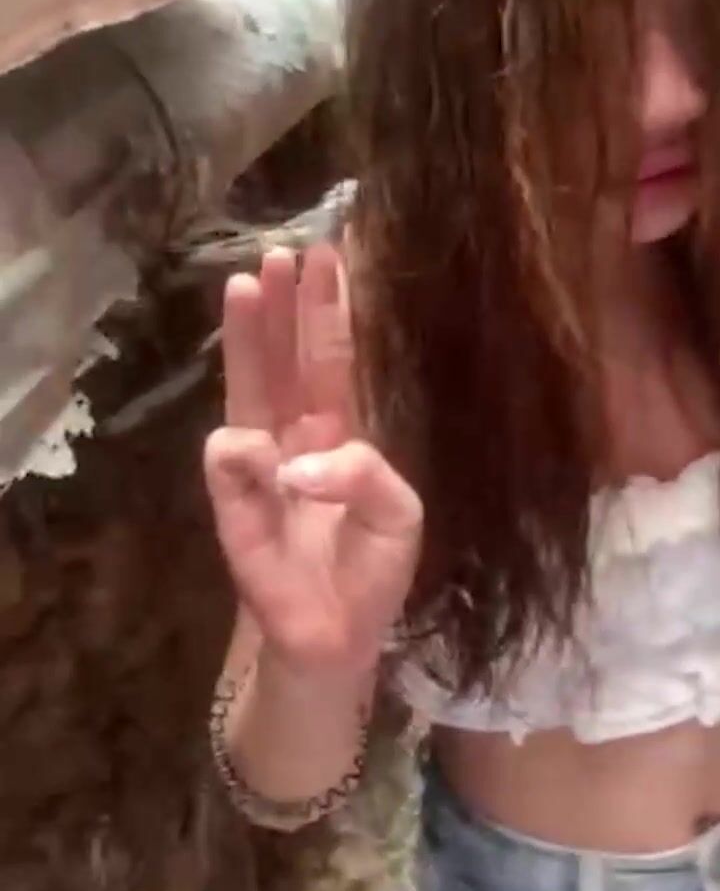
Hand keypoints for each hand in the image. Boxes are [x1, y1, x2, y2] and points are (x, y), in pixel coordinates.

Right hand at [204, 243, 422, 674]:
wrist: (335, 640)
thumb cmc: (371, 572)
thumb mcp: (398, 515)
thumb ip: (364, 473)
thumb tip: (294, 460)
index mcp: (339, 435)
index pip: (331, 361)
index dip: (329, 311)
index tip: (326, 255)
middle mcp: (295, 439)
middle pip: (285, 361)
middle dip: (283, 307)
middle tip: (278, 251)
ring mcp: (261, 471)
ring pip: (248, 390)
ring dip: (248, 338)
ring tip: (246, 284)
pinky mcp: (234, 511)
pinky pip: (231, 465)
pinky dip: (243, 454)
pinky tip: (259, 455)